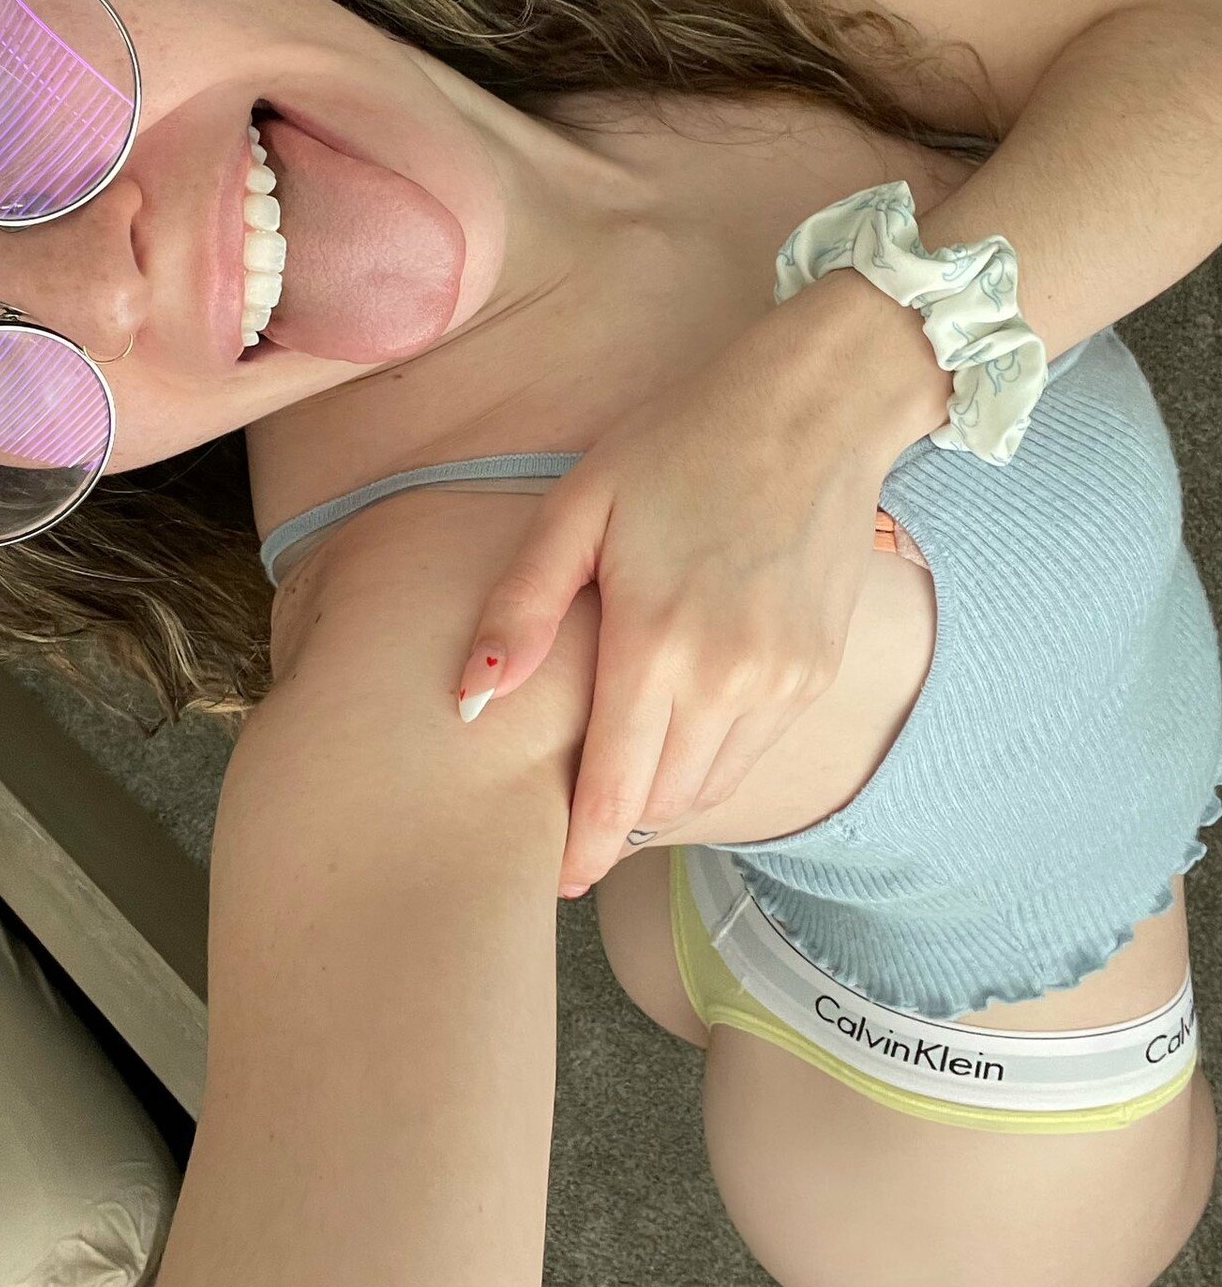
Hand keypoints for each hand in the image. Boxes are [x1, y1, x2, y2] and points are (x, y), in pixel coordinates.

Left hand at [454, 295, 910, 897]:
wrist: (815, 408)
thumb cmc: (682, 443)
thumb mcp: (581, 506)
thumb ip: (522, 608)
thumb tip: (469, 700)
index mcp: (656, 642)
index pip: (615, 793)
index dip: (583, 848)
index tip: (556, 879)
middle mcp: (730, 679)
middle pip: (663, 803)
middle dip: (617, 819)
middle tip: (577, 808)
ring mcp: (784, 681)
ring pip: (712, 786)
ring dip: (664, 792)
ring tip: (624, 768)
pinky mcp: (818, 671)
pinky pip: (755, 748)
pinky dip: (713, 755)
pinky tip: (681, 717)